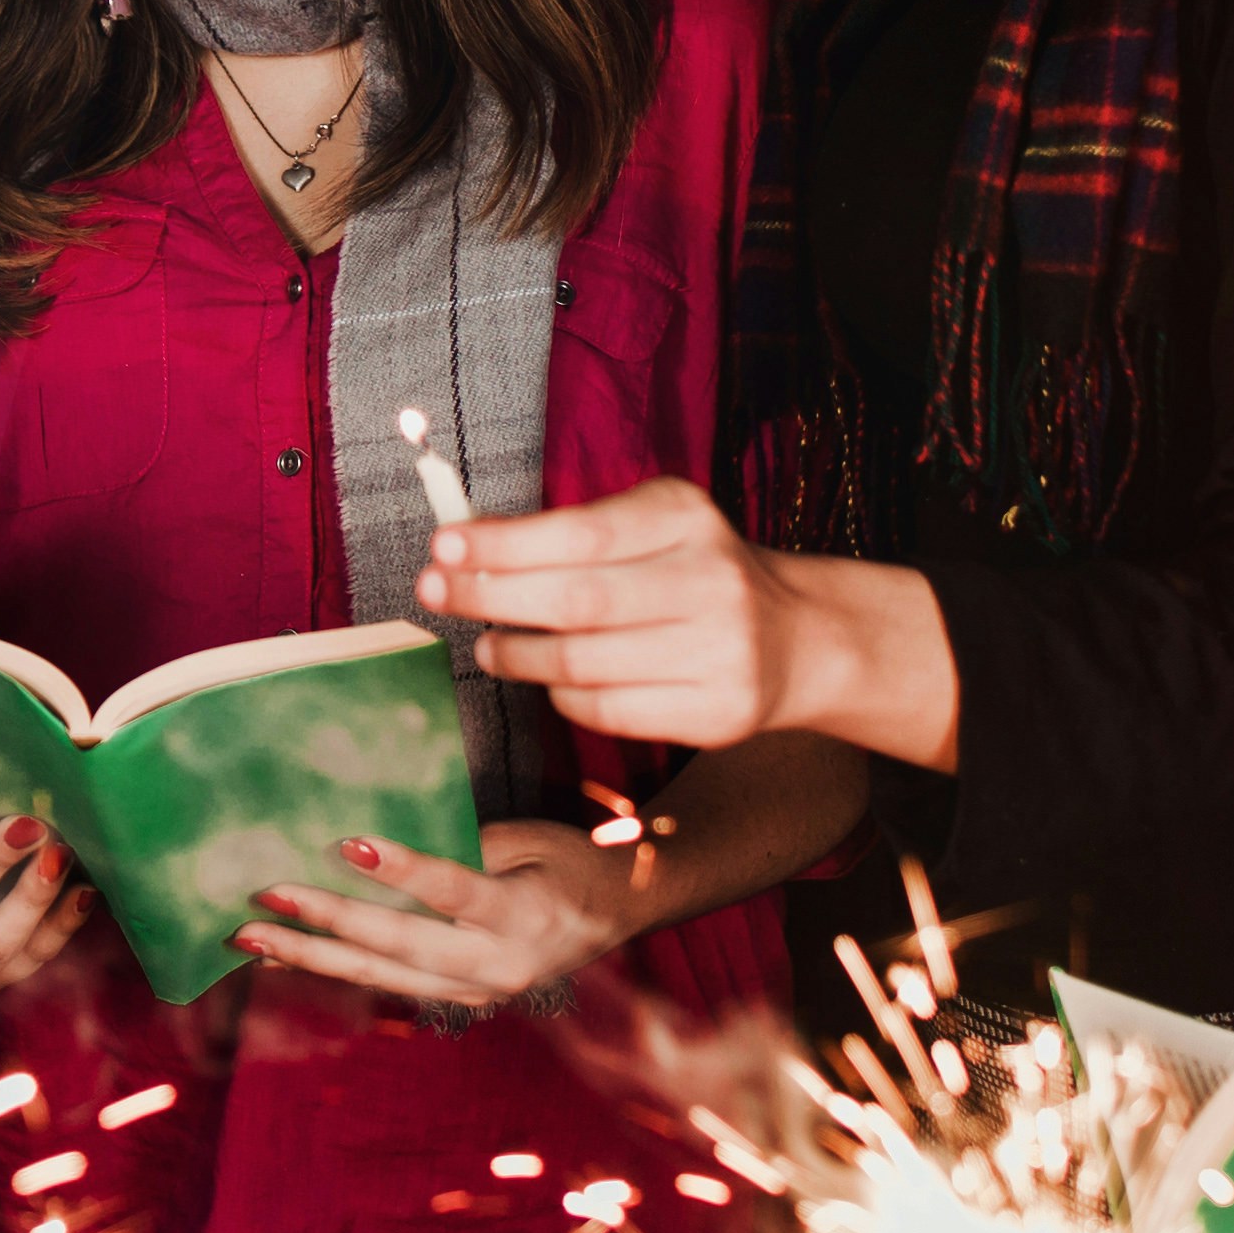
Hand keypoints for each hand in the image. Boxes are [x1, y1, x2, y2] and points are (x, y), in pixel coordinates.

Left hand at [235, 826, 628, 1007]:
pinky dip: (334, 968)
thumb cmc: (571, 862)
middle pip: (401, 944)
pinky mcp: (460, 1001)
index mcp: (524, 915)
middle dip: (327, 922)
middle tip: (266, 897)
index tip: (346, 844)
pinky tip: (284, 957)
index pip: (452, 890)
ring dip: (311, 955)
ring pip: (381, 976)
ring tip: (250, 937)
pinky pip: (388, 984)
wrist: (618, 916)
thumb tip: (378, 852)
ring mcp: (477, 992)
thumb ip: (464, 848)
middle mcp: (497, 965)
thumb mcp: (530, 841)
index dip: (401, 868)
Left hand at [417, 477, 946, 762]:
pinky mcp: (716, 713)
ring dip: (516, 656)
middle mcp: (709, 582)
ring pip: (582, 664)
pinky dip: (562, 695)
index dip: (504, 544)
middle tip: (435, 592)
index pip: (580, 532)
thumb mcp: (652, 524)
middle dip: (490, 598)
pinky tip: (547, 679)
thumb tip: (467, 543)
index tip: (444, 546)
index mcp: (688, 519)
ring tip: (487, 646)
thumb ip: (571, 530)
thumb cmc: (695, 571)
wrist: (798, 637)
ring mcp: (718, 653)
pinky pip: (607, 710)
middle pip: (575, 601)